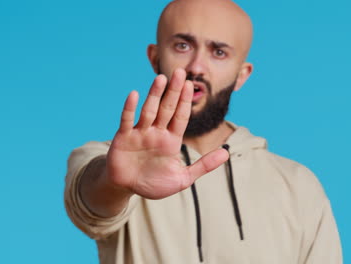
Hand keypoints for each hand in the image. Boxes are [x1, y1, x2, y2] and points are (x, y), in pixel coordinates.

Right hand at [106, 68, 228, 198]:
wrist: (127, 188)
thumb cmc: (154, 183)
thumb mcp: (183, 178)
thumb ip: (204, 165)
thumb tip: (226, 153)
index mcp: (171, 140)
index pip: (180, 117)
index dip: (185, 101)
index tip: (190, 85)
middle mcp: (156, 132)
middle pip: (166, 108)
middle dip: (173, 91)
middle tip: (180, 72)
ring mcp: (140, 133)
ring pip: (149, 110)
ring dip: (154, 95)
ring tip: (161, 78)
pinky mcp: (123, 137)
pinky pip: (127, 120)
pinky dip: (130, 108)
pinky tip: (135, 94)